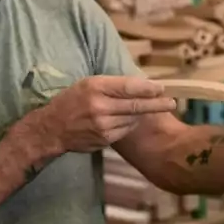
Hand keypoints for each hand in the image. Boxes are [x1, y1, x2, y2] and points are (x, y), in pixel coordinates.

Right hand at [31, 76, 178, 154]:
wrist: (52, 129)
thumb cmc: (71, 101)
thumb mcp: (87, 84)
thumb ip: (112, 84)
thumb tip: (141, 85)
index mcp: (96, 88)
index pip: (129, 87)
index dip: (148, 88)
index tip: (161, 88)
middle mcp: (100, 107)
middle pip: (136, 105)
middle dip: (157, 104)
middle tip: (172, 103)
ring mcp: (103, 126)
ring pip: (133, 119)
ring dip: (142, 115)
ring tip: (148, 109)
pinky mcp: (105, 139)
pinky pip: (125, 130)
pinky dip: (130, 124)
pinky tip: (129, 120)